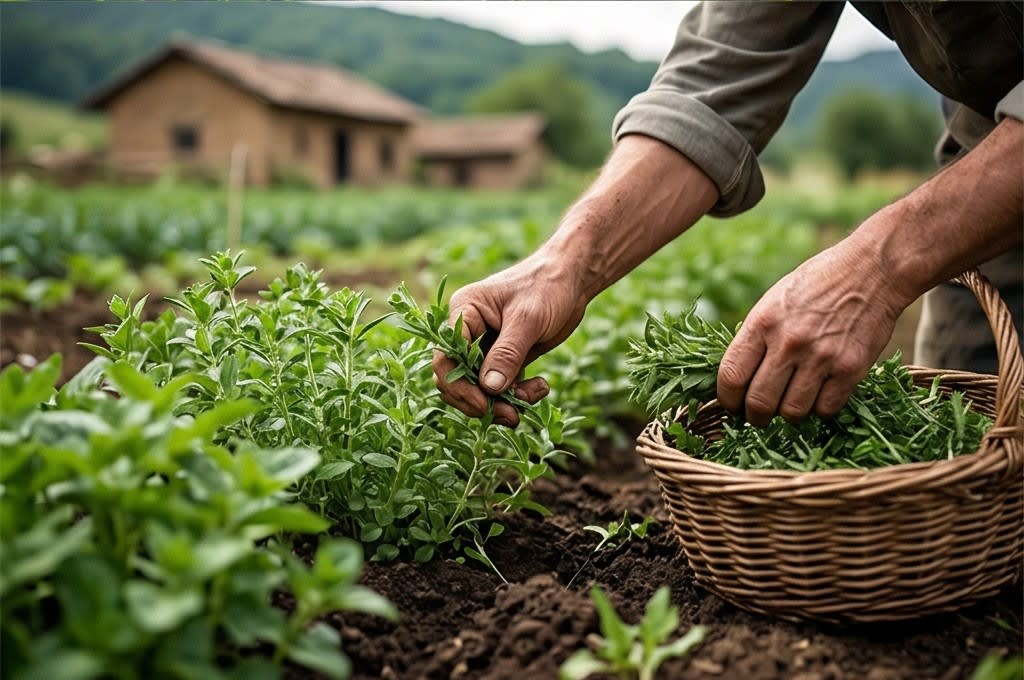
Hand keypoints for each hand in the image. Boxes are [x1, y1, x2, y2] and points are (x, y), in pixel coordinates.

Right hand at [433, 255, 587, 426]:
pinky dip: (518, 395)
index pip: (447, 357)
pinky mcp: (504, 359)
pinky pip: (501, 387)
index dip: (460, 386)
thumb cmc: (547, 287)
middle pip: (458, 379)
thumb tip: (489, 389)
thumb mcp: (527, 319)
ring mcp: (485, 347)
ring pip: (480, 388)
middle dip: (482, 401)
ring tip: (535, 396)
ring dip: (504, 402)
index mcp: (464, 313)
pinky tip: (541, 387)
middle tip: (511, 416)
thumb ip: (507, 354)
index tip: (485, 404)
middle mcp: (468, 332)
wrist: (573, 280)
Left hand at [716, 233, 906, 424]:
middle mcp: (789, 342)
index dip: (727, 400)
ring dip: (788, 414)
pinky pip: (825, 409)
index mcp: (763, 323)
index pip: (731, 376)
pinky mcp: (850, 370)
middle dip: (755, 416)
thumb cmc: (817, 284)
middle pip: (759, 402)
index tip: (732, 406)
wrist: (872, 270)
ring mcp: (821, 358)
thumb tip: (738, 379)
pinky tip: (819, 393)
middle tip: (759, 416)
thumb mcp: (774, 301)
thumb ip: (756, 338)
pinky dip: (820, 408)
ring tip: (792, 401)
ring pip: (792, 413)